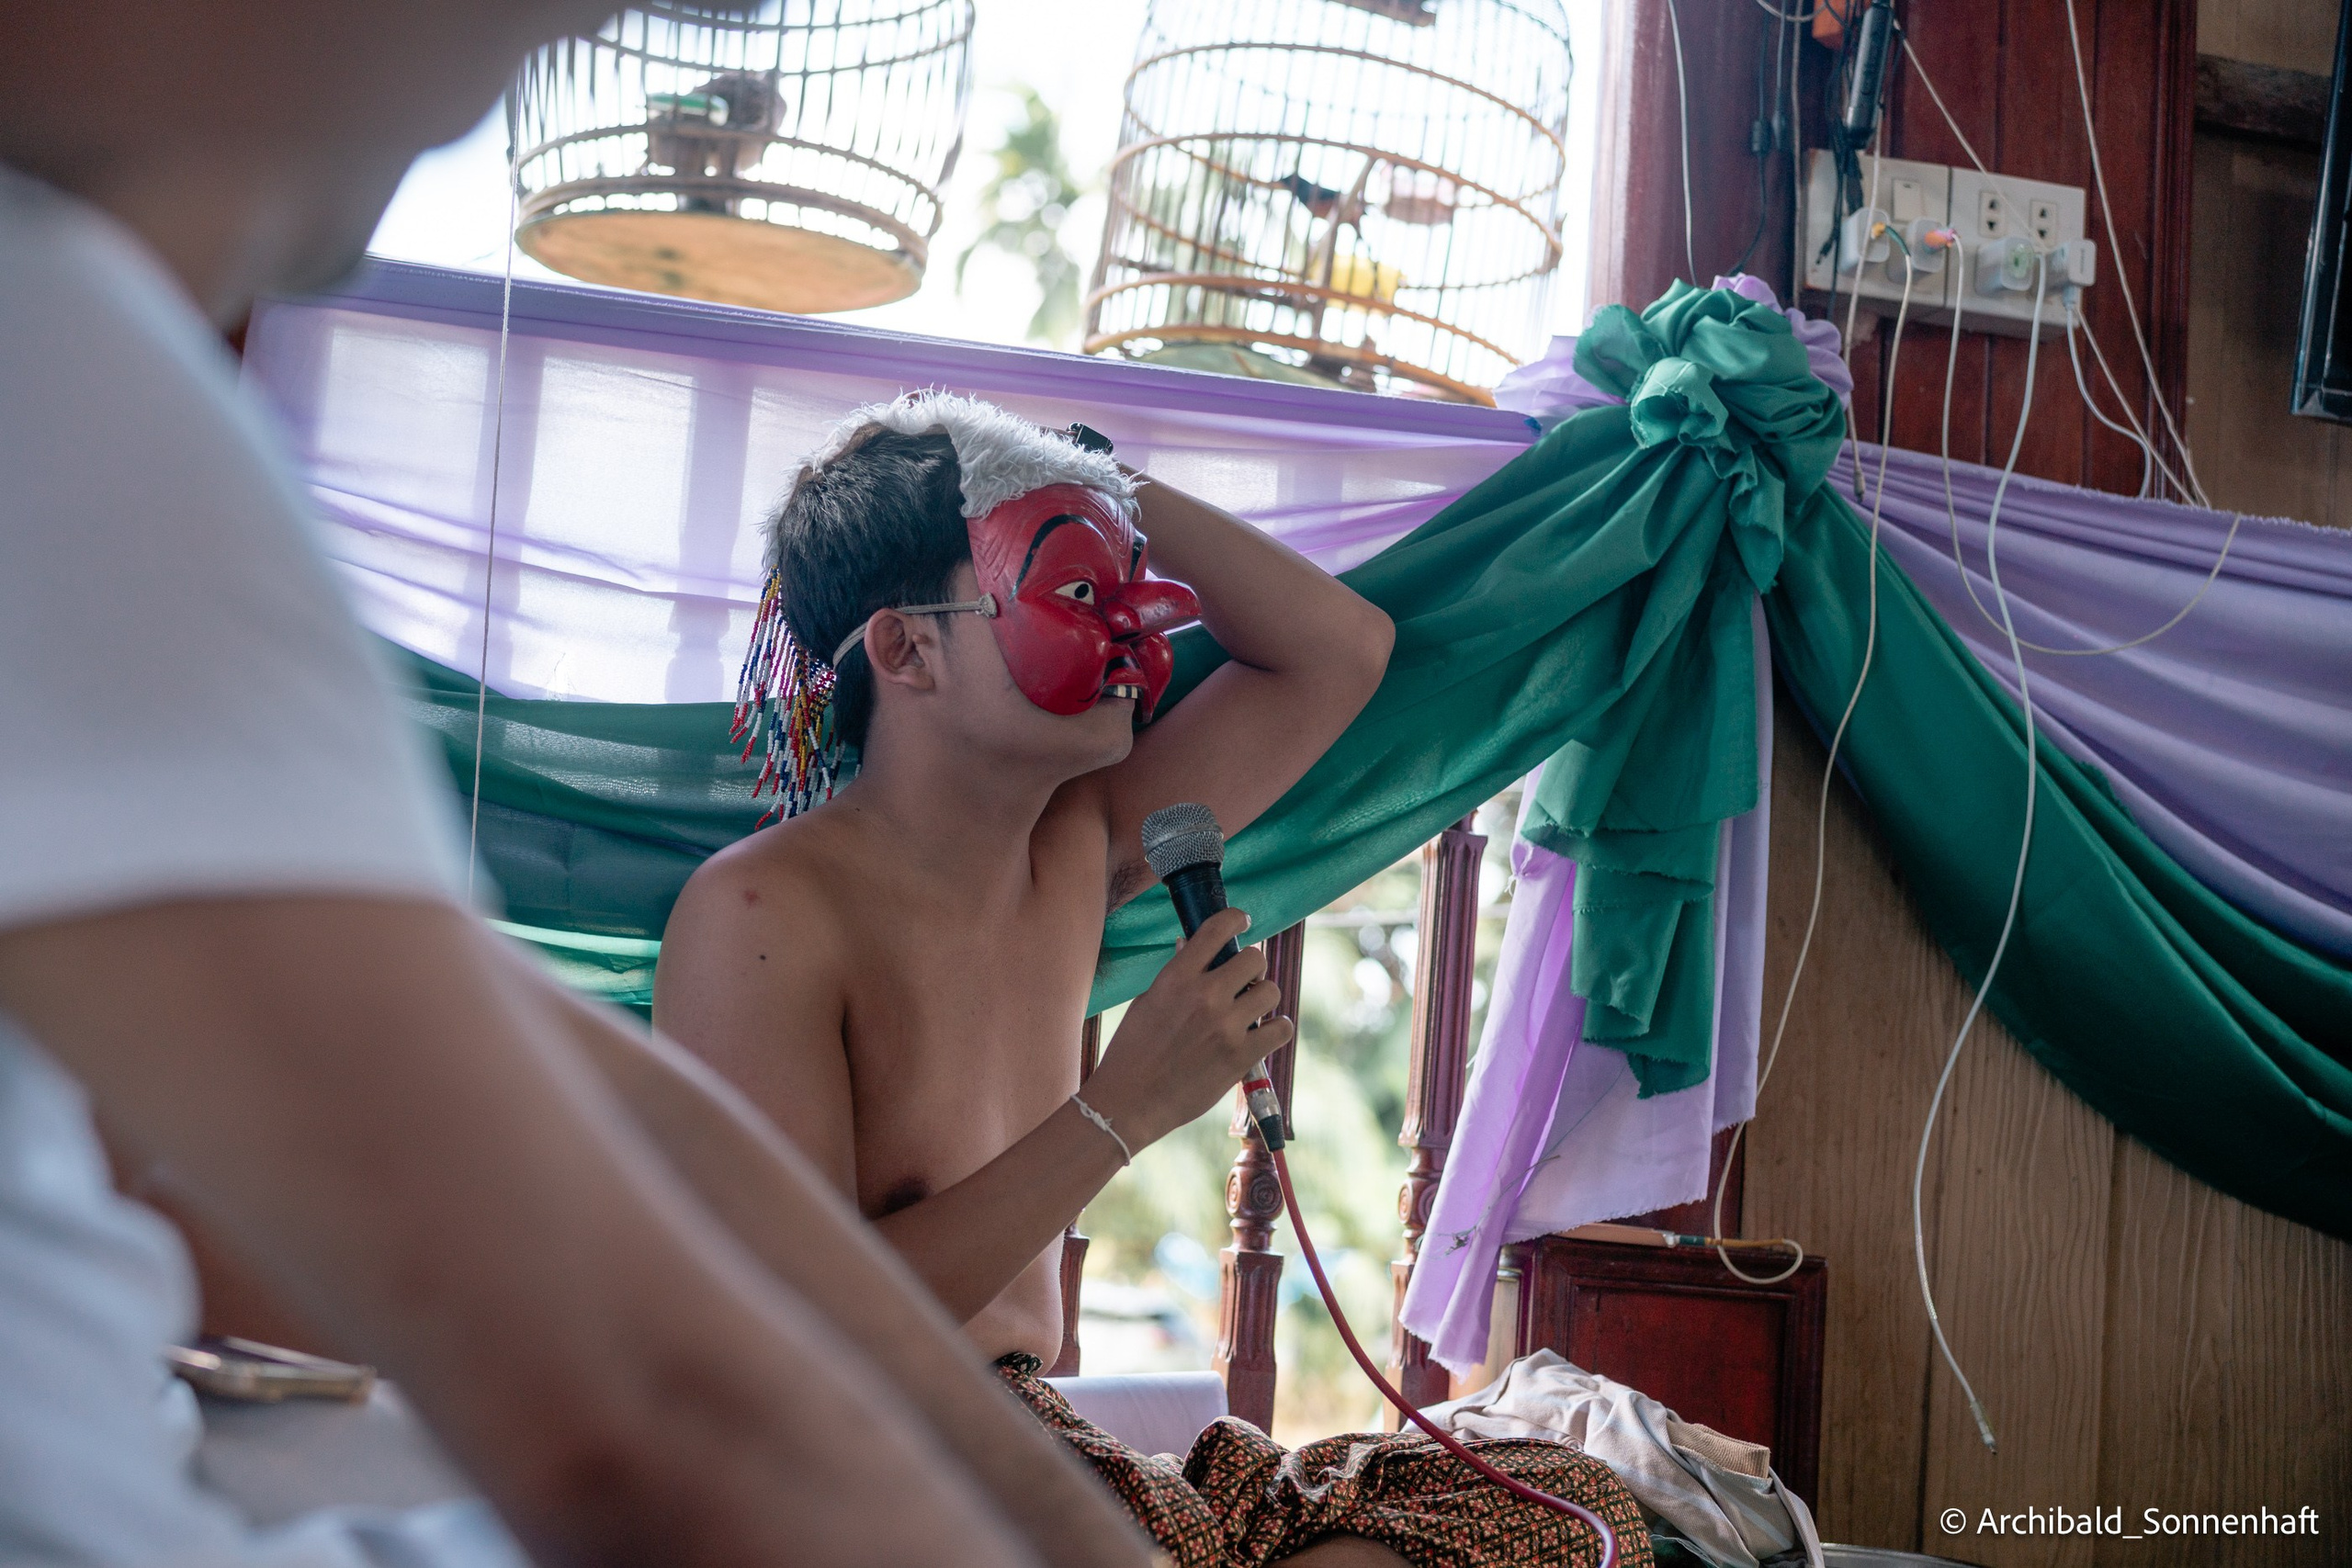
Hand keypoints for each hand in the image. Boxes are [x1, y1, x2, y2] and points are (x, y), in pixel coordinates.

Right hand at [1086, 908, 1293, 1148]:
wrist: (1129, 1102)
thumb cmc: (1132, 1052)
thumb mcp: (1147, 1002)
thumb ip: (1175, 975)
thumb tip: (1190, 946)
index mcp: (1176, 977)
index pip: (1218, 928)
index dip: (1236, 918)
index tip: (1242, 922)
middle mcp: (1204, 995)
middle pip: (1254, 958)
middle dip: (1251, 968)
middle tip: (1243, 983)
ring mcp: (1225, 1026)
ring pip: (1271, 991)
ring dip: (1264, 999)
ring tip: (1251, 1011)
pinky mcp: (1241, 1057)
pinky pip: (1281, 1029)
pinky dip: (1277, 1029)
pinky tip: (1266, 1033)